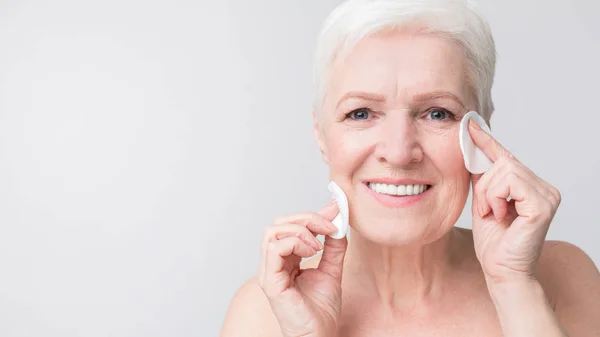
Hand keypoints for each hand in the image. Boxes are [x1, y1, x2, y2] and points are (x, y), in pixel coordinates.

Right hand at [258, 201, 347, 336]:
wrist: (320, 335)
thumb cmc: (321, 311)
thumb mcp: (332, 269)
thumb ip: (334, 246)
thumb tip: (338, 220)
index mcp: (285, 259)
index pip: (290, 225)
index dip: (312, 214)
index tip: (335, 210)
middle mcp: (273, 263)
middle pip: (278, 223)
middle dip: (306, 218)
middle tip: (329, 228)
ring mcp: (269, 272)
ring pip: (272, 231)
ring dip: (300, 231)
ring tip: (318, 247)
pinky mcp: (270, 281)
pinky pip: (274, 248)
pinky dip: (295, 243)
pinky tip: (312, 253)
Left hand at [468, 120, 560, 285]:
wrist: (500, 271)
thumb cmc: (493, 242)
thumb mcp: (482, 202)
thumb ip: (482, 179)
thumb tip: (473, 152)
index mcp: (529, 186)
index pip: (505, 156)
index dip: (486, 141)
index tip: (470, 124)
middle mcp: (543, 187)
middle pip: (502, 162)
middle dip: (483, 186)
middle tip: (485, 210)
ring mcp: (546, 194)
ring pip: (504, 171)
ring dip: (488, 194)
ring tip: (493, 215)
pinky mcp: (543, 204)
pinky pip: (509, 183)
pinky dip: (495, 199)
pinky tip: (501, 217)